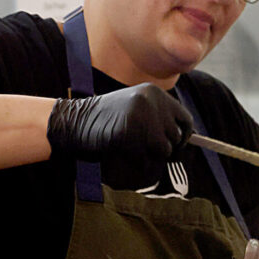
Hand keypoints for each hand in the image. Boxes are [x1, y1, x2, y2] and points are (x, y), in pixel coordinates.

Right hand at [47, 83, 192, 185]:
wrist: (73, 121)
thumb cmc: (104, 120)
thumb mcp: (136, 109)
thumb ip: (158, 119)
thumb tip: (184, 140)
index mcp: (154, 93)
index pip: (186, 119)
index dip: (184, 136)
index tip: (176, 146)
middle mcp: (151, 102)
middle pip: (175, 138)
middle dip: (164, 150)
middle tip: (147, 152)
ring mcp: (140, 117)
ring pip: (163, 151)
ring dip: (150, 157)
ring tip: (132, 151)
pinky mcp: (128, 135)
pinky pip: (145, 161)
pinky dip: (136, 164)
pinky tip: (122, 155)